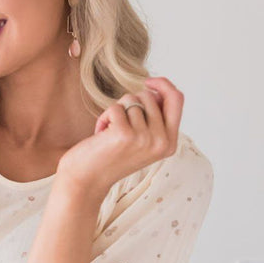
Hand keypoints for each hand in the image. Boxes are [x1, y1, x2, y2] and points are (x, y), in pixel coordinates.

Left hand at [56, 76, 183, 196]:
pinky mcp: (125, 134)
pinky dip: (104, 118)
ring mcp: (145, 138)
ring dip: (116, 112)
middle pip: (150, 96)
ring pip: (132, 100)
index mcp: (170, 143)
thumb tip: (156, 89)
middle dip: (131, 103)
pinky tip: (101, 137)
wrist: (87, 181)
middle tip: (120, 125)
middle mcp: (161, 142)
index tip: (148, 81)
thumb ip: (154, 117)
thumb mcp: (141, 139)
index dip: (164, 85)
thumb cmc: (111, 157)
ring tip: (110, 134)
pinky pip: (116, 107)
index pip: (177, 100)